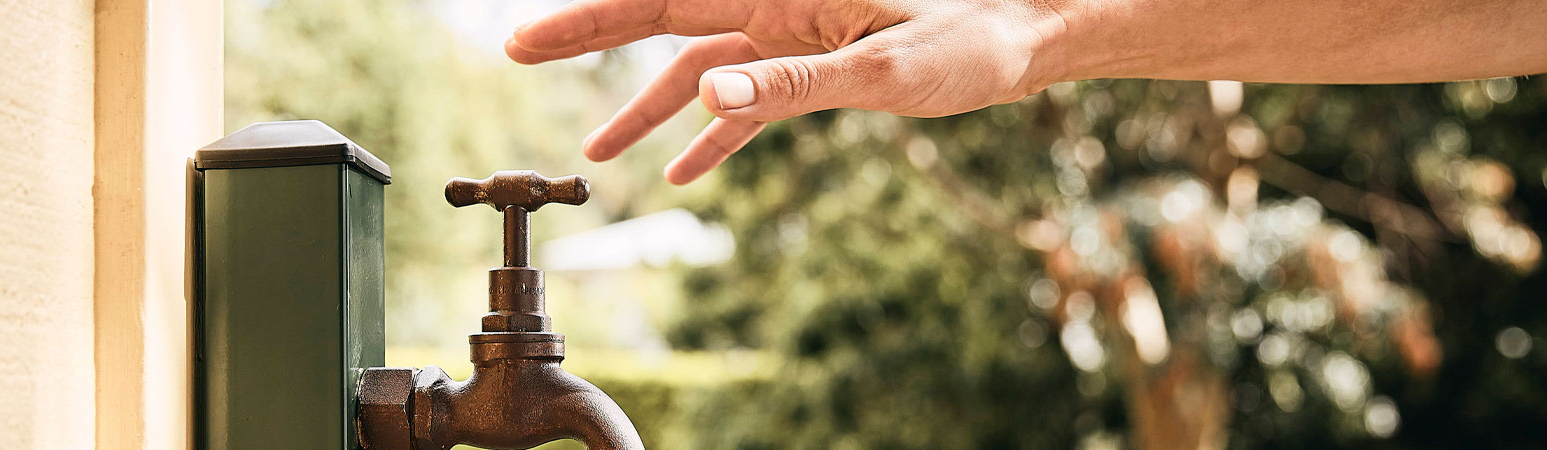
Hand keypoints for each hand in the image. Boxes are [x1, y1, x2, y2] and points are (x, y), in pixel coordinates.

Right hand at [506, 0, 1071, 183]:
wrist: (1028, 31)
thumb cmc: (971, 34)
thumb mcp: (882, 67)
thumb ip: (791, 82)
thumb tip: (705, 93)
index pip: (659, 1)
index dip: (585, 22)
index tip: (524, 40)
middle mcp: (776, 2)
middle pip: (662, 22)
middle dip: (589, 38)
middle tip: (518, 52)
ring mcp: (794, 31)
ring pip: (700, 68)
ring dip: (650, 110)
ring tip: (601, 156)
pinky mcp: (820, 60)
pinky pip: (750, 98)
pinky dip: (718, 131)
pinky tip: (689, 171)